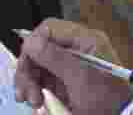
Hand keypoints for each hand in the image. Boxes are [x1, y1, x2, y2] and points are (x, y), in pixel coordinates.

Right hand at [14, 20, 128, 114]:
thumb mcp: (80, 78)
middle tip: (24, 90)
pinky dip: (36, 90)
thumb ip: (55, 57)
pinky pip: (44, 81)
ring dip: (30, 82)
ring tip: (31, 101)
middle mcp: (76, 50)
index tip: (25, 62)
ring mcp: (71, 67)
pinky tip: (36, 102)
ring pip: (39, 66)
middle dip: (29, 68)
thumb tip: (31, 41)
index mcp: (85, 40)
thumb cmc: (107, 101)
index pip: (50, 29)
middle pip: (41, 48)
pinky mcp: (66, 84)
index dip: (34, 44)